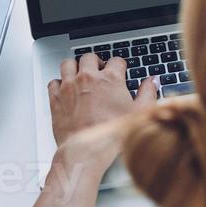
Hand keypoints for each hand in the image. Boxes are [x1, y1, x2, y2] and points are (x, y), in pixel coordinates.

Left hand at [48, 53, 157, 171]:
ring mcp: (70, 86)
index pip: (116, 60)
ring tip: (80, 74)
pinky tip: (65, 89)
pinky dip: (59, 83)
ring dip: (75, 66)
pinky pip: (54, 81)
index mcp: (110, 79)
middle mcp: (88, 78)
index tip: (119, 71)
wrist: (86, 149)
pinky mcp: (56, 97)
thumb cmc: (110, 133)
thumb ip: (147, 93)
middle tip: (99, 71)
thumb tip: (151, 82)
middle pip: (90, 57)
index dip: (119, 66)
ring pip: (68, 63)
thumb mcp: (138, 113)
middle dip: (96, 62)